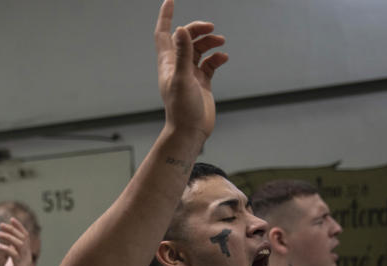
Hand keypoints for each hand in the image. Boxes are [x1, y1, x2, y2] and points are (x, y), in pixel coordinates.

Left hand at [0, 218, 34, 265]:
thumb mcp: (11, 263)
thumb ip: (11, 253)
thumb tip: (8, 243)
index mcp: (26, 255)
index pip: (25, 237)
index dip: (19, 227)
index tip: (11, 219)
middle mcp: (27, 258)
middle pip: (23, 238)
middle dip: (12, 230)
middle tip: (1, 225)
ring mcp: (24, 264)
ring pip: (20, 245)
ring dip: (9, 237)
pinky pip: (14, 256)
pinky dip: (7, 249)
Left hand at [154, 0, 228, 139]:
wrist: (190, 131)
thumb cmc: (182, 109)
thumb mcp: (182, 78)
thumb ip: (183, 54)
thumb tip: (182, 30)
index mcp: (168, 62)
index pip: (163, 33)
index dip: (166, 16)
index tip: (170, 0)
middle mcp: (177, 66)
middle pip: (186, 38)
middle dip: (198, 29)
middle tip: (211, 27)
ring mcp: (190, 74)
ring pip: (199, 49)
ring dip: (210, 43)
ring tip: (220, 42)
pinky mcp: (202, 82)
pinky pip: (210, 64)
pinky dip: (216, 58)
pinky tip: (223, 58)